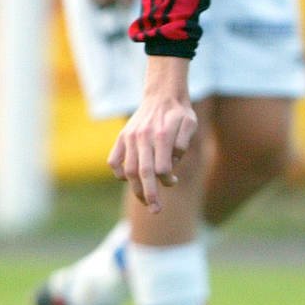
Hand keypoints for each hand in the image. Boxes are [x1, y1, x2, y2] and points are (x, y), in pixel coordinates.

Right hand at [108, 62, 196, 211]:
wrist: (162, 93)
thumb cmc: (180, 112)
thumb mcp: (190, 123)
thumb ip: (183, 143)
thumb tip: (173, 162)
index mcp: (161, 135)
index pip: (161, 168)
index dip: (167, 180)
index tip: (173, 182)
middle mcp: (143, 137)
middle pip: (143, 173)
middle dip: (149, 195)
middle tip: (156, 211)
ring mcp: (130, 138)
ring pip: (128, 170)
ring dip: (136, 189)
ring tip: (145, 200)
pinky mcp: (122, 137)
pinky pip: (114, 161)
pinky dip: (120, 173)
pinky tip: (130, 179)